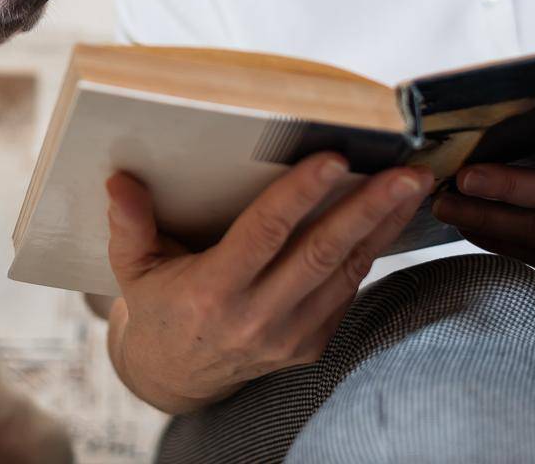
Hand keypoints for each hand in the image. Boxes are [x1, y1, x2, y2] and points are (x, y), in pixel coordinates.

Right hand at [104, 153, 431, 414]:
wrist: (177, 376)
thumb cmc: (158, 305)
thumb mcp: (132, 268)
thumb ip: (129, 225)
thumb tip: (119, 181)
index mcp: (211, 292)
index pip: (264, 235)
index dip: (299, 195)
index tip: (333, 158)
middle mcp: (255, 318)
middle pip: (322, 253)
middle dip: (369, 208)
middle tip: (407, 172)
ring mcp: (289, 337)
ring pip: (346, 272)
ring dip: (384, 226)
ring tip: (415, 185)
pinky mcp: (311, 345)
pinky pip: (347, 290)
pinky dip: (372, 251)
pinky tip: (391, 216)